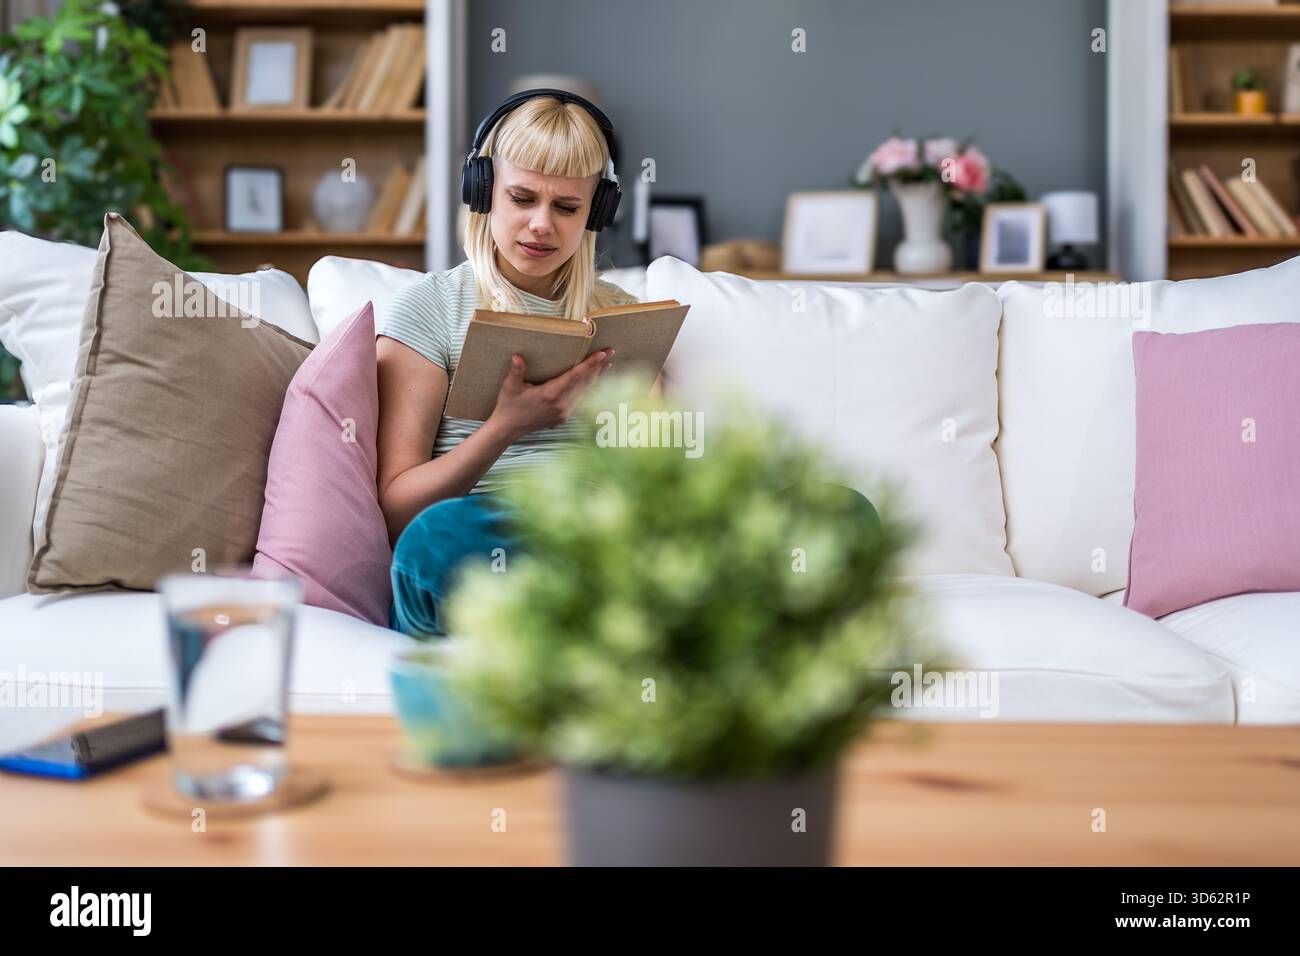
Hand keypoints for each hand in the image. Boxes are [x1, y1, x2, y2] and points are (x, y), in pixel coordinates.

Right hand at [488, 348, 613, 439]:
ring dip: (596, 375)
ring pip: (584, 390)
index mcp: (550, 395)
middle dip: (598, 366)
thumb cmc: (508, 406)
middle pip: (585, 382)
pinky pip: (579, 397)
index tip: (602, 354)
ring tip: (606, 362)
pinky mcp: (564, 416)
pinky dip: (587, 386)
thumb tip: (517, 356)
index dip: (590, 364)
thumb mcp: (510, 387)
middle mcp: (561, 405)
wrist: (508, 429)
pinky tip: (593, 378)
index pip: (575, 376)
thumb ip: (516, 371)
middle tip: (611, 351)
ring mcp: (564, 412)